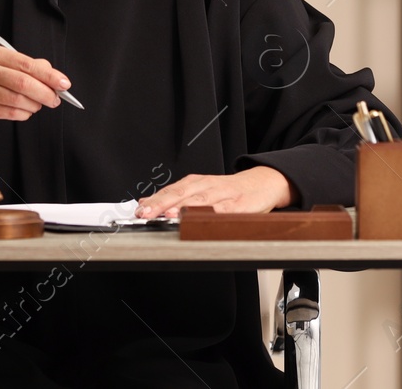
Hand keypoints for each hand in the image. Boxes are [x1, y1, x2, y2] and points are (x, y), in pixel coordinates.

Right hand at [0, 45, 69, 129]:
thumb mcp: (7, 69)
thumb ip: (31, 69)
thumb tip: (55, 77)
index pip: (26, 63)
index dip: (48, 75)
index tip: (63, 84)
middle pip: (22, 82)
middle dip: (44, 93)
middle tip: (55, 99)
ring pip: (17, 99)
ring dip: (34, 105)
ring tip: (37, 106)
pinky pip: (10, 112)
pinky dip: (23, 114)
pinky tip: (25, 112)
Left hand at [135, 166, 293, 218]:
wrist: (261, 183)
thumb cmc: (228, 190)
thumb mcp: (200, 189)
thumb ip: (176, 196)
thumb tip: (146, 202)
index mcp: (195, 182)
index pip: (170, 190)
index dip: (155, 200)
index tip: (140, 210)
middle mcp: (206, 186)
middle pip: (181, 194)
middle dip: (163, 204)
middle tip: (147, 213)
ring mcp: (223, 195)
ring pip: (200, 200)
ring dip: (184, 208)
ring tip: (169, 215)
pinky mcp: (239, 206)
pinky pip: (224, 210)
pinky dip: (212, 214)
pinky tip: (203, 219)